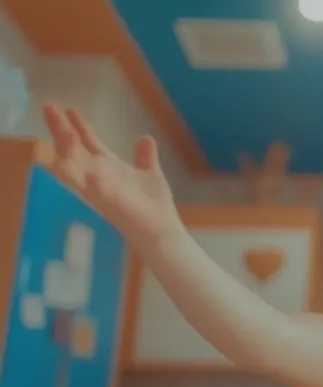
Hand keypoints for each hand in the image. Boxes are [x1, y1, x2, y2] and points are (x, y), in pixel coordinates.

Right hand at [41, 104, 181, 240]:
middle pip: (74, 149)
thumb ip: (144, 156)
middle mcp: (99, 177)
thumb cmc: (152, 204)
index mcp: (108, 167)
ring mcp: (103, 191)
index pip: (87, 142)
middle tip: (49, 107)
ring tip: (65, 132)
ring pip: (78, 169)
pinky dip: (95, 182)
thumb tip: (145, 137)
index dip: (78, 125)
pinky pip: (100, 192)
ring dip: (70, 152)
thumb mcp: (149, 173)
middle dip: (61, 130)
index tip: (67, 107)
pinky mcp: (115, 204)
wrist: (161, 230)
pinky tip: (92, 172)